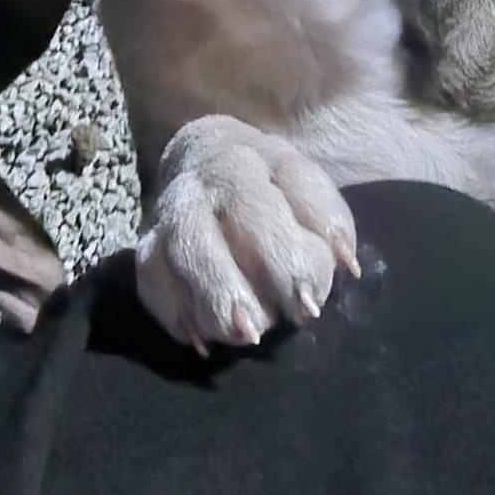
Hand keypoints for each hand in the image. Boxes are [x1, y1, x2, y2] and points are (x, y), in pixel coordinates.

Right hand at [135, 115, 359, 353]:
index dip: (290, 256)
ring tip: (240, 334)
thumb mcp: (305, 183)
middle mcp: (202, 185)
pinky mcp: (149, 245)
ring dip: (209, 298)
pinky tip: (200, 339)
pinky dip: (174, 312)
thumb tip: (345, 263)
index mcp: (250, 162)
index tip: (309, 302)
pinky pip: (151, 280)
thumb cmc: (270, 183)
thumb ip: (328, 219)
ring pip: (180, 254)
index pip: (264, 209)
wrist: (204, 155)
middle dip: (240, 282)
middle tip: (270, 322)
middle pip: (216, 229)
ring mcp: (170, 215)